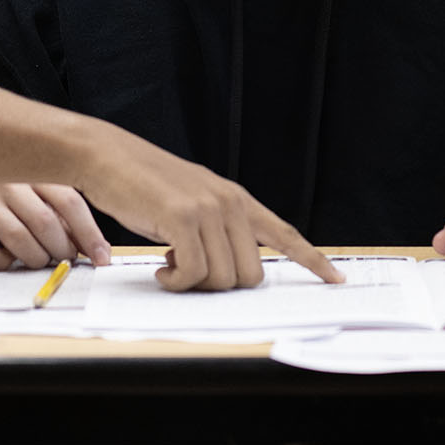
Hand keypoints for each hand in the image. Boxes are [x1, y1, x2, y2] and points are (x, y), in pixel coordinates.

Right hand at [0, 182, 111, 270]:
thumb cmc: (10, 209)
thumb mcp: (40, 205)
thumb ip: (67, 223)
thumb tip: (98, 252)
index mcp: (33, 172)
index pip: (69, 200)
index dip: (89, 233)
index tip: (101, 258)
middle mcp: (7, 181)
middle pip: (45, 221)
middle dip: (61, 249)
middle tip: (64, 260)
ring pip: (19, 238)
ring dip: (36, 258)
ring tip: (38, 259)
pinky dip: (5, 263)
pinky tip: (7, 258)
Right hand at [75, 136, 340, 290]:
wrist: (108, 157)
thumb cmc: (145, 185)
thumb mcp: (192, 202)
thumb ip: (218, 228)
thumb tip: (229, 270)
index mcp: (236, 199)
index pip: (285, 233)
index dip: (312, 259)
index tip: (335, 278)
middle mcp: (229, 203)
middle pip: (250, 274)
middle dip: (221, 286)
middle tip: (189, 274)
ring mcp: (207, 209)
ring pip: (223, 278)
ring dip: (193, 285)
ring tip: (171, 265)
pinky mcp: (181, 218)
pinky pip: (192, 274)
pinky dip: (175, 282)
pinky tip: (162, 270)